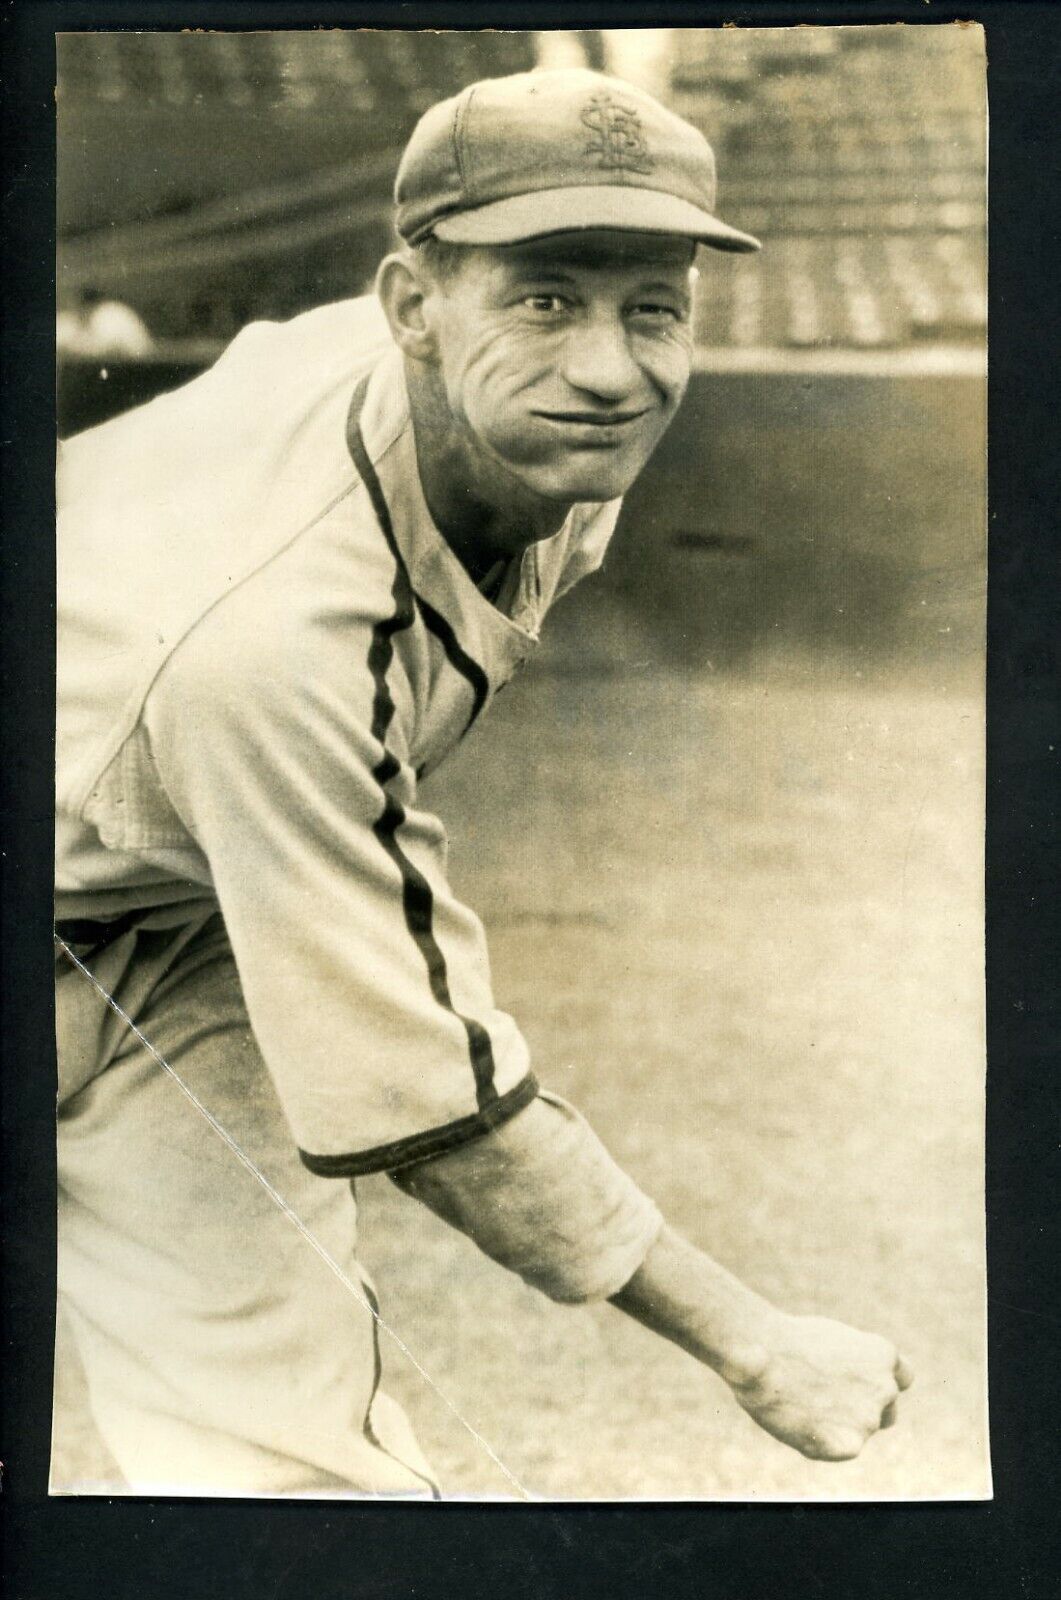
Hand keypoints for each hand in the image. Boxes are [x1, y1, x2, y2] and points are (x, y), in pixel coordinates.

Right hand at [726, 1311, 913, 1460]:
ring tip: (804, 1408)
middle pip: (886, 1411)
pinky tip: (799, 1423)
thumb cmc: (785, 1342)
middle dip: (863, 1410)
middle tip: (825, 1402)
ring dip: (842, 1427)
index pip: (902, 1378)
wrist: (763, 1355)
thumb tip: (850, 1389)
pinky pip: (841, 1449)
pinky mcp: (851, 1446)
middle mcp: (884, 1388)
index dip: (881, 1382)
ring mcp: (869, 1419)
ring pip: (861, 1431)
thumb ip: (852, 1365)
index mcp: (882, 1353)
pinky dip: (823, 1443)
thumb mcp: (830, 1338)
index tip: (860, 1386)